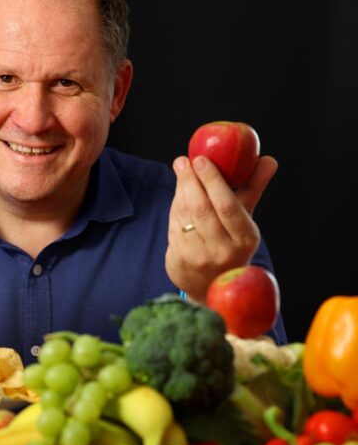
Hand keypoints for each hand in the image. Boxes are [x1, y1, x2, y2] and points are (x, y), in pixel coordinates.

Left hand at [165, 154, 277, 302]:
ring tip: (181, 169)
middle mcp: (224, 250)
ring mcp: (200, 257)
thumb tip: (269, 160)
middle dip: (191, 181)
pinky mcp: (180, 260)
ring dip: (181, 190)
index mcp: (246, 238)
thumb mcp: (244, 219)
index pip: (227, 206)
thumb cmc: (230, 242)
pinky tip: (178, 193)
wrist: (210, 286)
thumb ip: (253, 189)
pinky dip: (175, 206)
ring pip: (185, 216)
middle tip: (184, 160)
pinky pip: (174, 225)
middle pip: (203, 209)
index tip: (201, 159)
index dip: (212, 181)